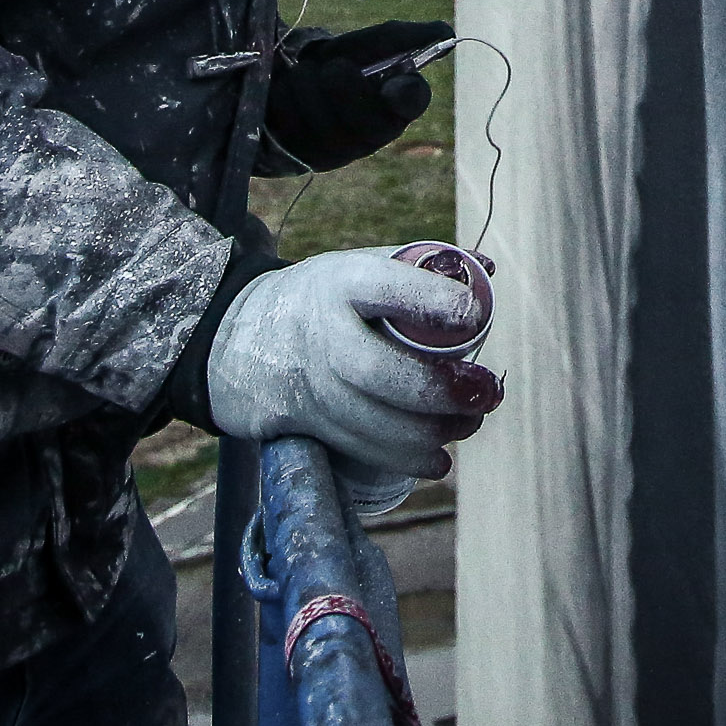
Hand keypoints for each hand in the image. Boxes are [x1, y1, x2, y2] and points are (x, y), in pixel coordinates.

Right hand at [205, 250, 503, 488]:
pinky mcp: (301, 421)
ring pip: (372, 422)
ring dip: (431, 432)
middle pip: (379, 372)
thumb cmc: (322, 298)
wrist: (238, 333)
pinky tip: (437, 458)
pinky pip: (357, 447)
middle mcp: (320, 334)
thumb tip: (486, 269)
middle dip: (440, 391)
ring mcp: (307, 383)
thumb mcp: (357, 267)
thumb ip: (419, 269)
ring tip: (469, 424)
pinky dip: (403, 458)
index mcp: (341, 283)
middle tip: (486, 393)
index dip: (433, 302)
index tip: (477, 316)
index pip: (386, 287)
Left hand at [265, 20, 450, 169]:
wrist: (283, 85)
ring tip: (303, 76)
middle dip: (341, 81)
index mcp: (395, 107)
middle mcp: (370, 138)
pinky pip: (289, 118)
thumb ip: (397, 39)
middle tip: (332, 66)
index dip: (407, 94)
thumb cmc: (334, 67)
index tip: (394, 83)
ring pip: (319, 114)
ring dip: (306, 81)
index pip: (413, 103)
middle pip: (363, 117)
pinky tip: (286, 92)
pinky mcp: (299, 156)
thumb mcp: (362, 48)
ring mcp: (335, 153)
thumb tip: (444, 31)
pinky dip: (283, 94)